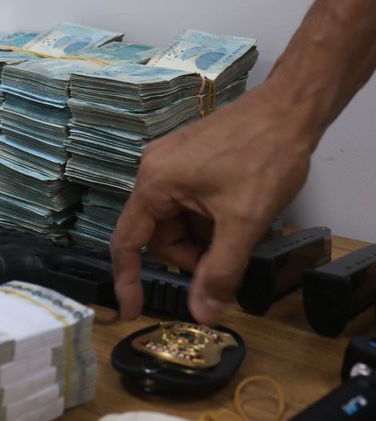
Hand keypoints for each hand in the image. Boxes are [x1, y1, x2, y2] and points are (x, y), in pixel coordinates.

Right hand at [111, 83, 315, 323]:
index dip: (128, 281)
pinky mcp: (188, 161)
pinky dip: (207, 220)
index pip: (127, 243)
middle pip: (158, 235)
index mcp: (155, 183)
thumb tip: (202, 312)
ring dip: (202, 237)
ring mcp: (171, 164)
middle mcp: (154, 171)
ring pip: (175, 222)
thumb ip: (220, 270)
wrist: (292, 107)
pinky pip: (187, 204)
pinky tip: (234, 213)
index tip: (131, 311)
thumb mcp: (244, 221)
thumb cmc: (267, 153)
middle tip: (225, 258)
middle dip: (189, 254)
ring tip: (238, 228)